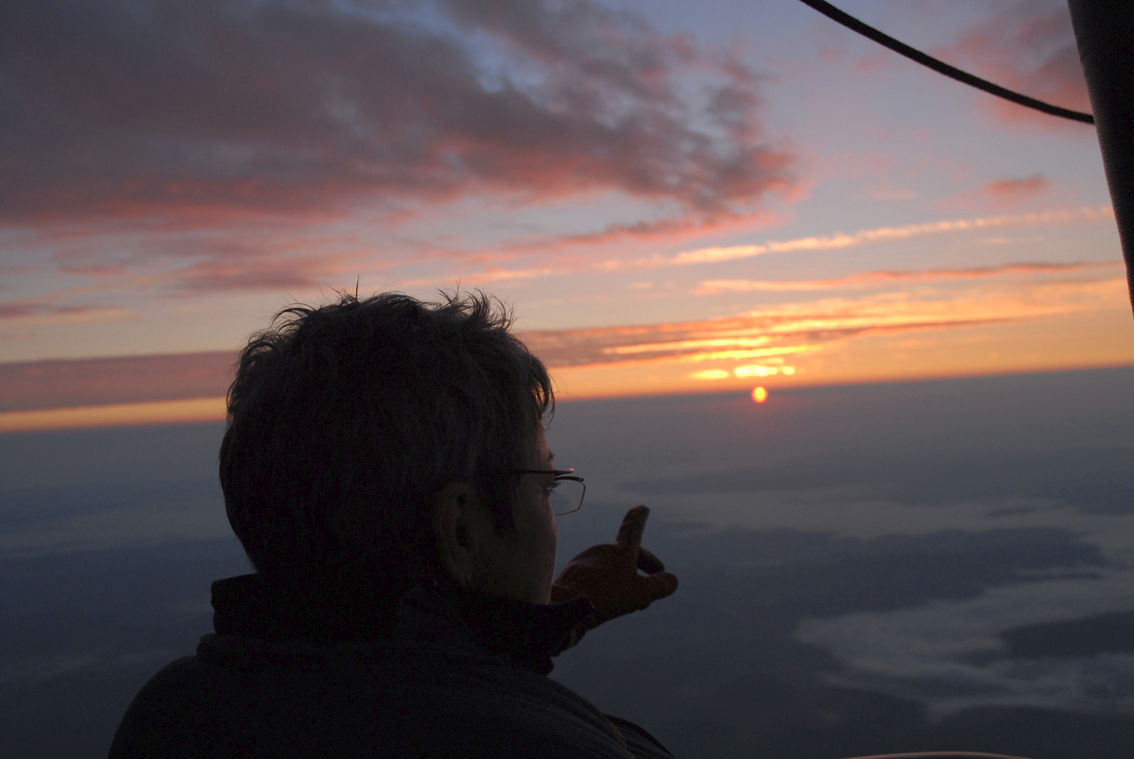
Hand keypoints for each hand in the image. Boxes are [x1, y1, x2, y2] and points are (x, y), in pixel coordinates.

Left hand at [550, 505, 677, 631]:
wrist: (565, 606)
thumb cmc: (605, 596)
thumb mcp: (640, 593)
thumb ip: (659, 586)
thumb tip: (673, 581)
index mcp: (620, 551)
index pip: (633, 529)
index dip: (639, 518)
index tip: (642, 507)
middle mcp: (602, 551)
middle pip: (628, 554)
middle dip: (645, 564)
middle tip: (657, 575)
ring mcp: (585, 561)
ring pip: (611, 568)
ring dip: (626, 579)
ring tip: (634, 601)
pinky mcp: (573, 574)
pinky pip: (596, 576)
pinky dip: (607, 585)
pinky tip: (608, 602)